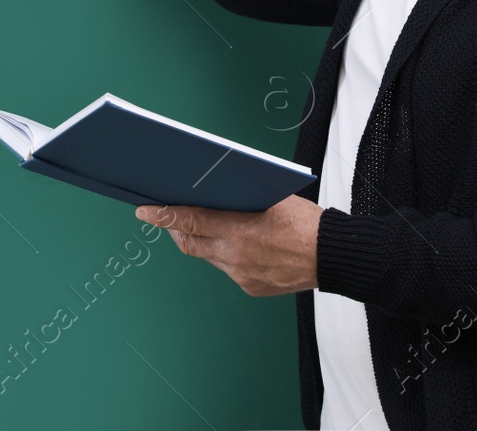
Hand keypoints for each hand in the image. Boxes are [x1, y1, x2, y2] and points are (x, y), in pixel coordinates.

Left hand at [135, 195, 323, 296]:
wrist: (333, 256)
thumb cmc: (306, 222)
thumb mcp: (272, 197)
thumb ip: (239, 195)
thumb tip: (212, 189)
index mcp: (239, 230)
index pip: (189, 221)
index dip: (163, 215)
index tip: (144, 210)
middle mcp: (235, 256)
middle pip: (190, 243)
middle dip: (176, 230)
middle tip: (168, 217)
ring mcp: (241, 275)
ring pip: (209, 256)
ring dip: (203, 241)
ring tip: (204, 226)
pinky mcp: (250, 287)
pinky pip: (227, 269)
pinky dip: (225, 255)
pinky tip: (235, 244)